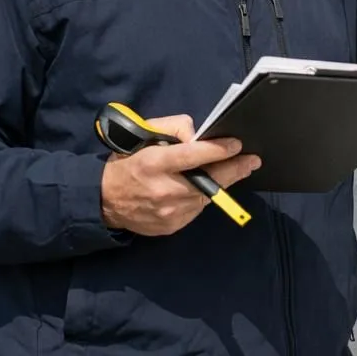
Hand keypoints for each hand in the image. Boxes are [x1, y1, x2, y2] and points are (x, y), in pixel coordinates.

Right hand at [99, 114, 260, 235]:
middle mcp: (164, 190)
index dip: (217, 150)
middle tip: (252, 161)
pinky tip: (200, 188)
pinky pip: (196, 209)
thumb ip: (171, 129)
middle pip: (208, 180)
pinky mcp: (172, 226)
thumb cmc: (125, 163)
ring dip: (218, 183)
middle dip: (234, 169)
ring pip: (206, 196)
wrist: (104, 202)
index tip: (235, 144)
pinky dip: (201, 197)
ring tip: (231, 171)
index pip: (191, 156)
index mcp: (153, 163)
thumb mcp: (141, 136)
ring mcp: (170, 212)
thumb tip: (198, 137)